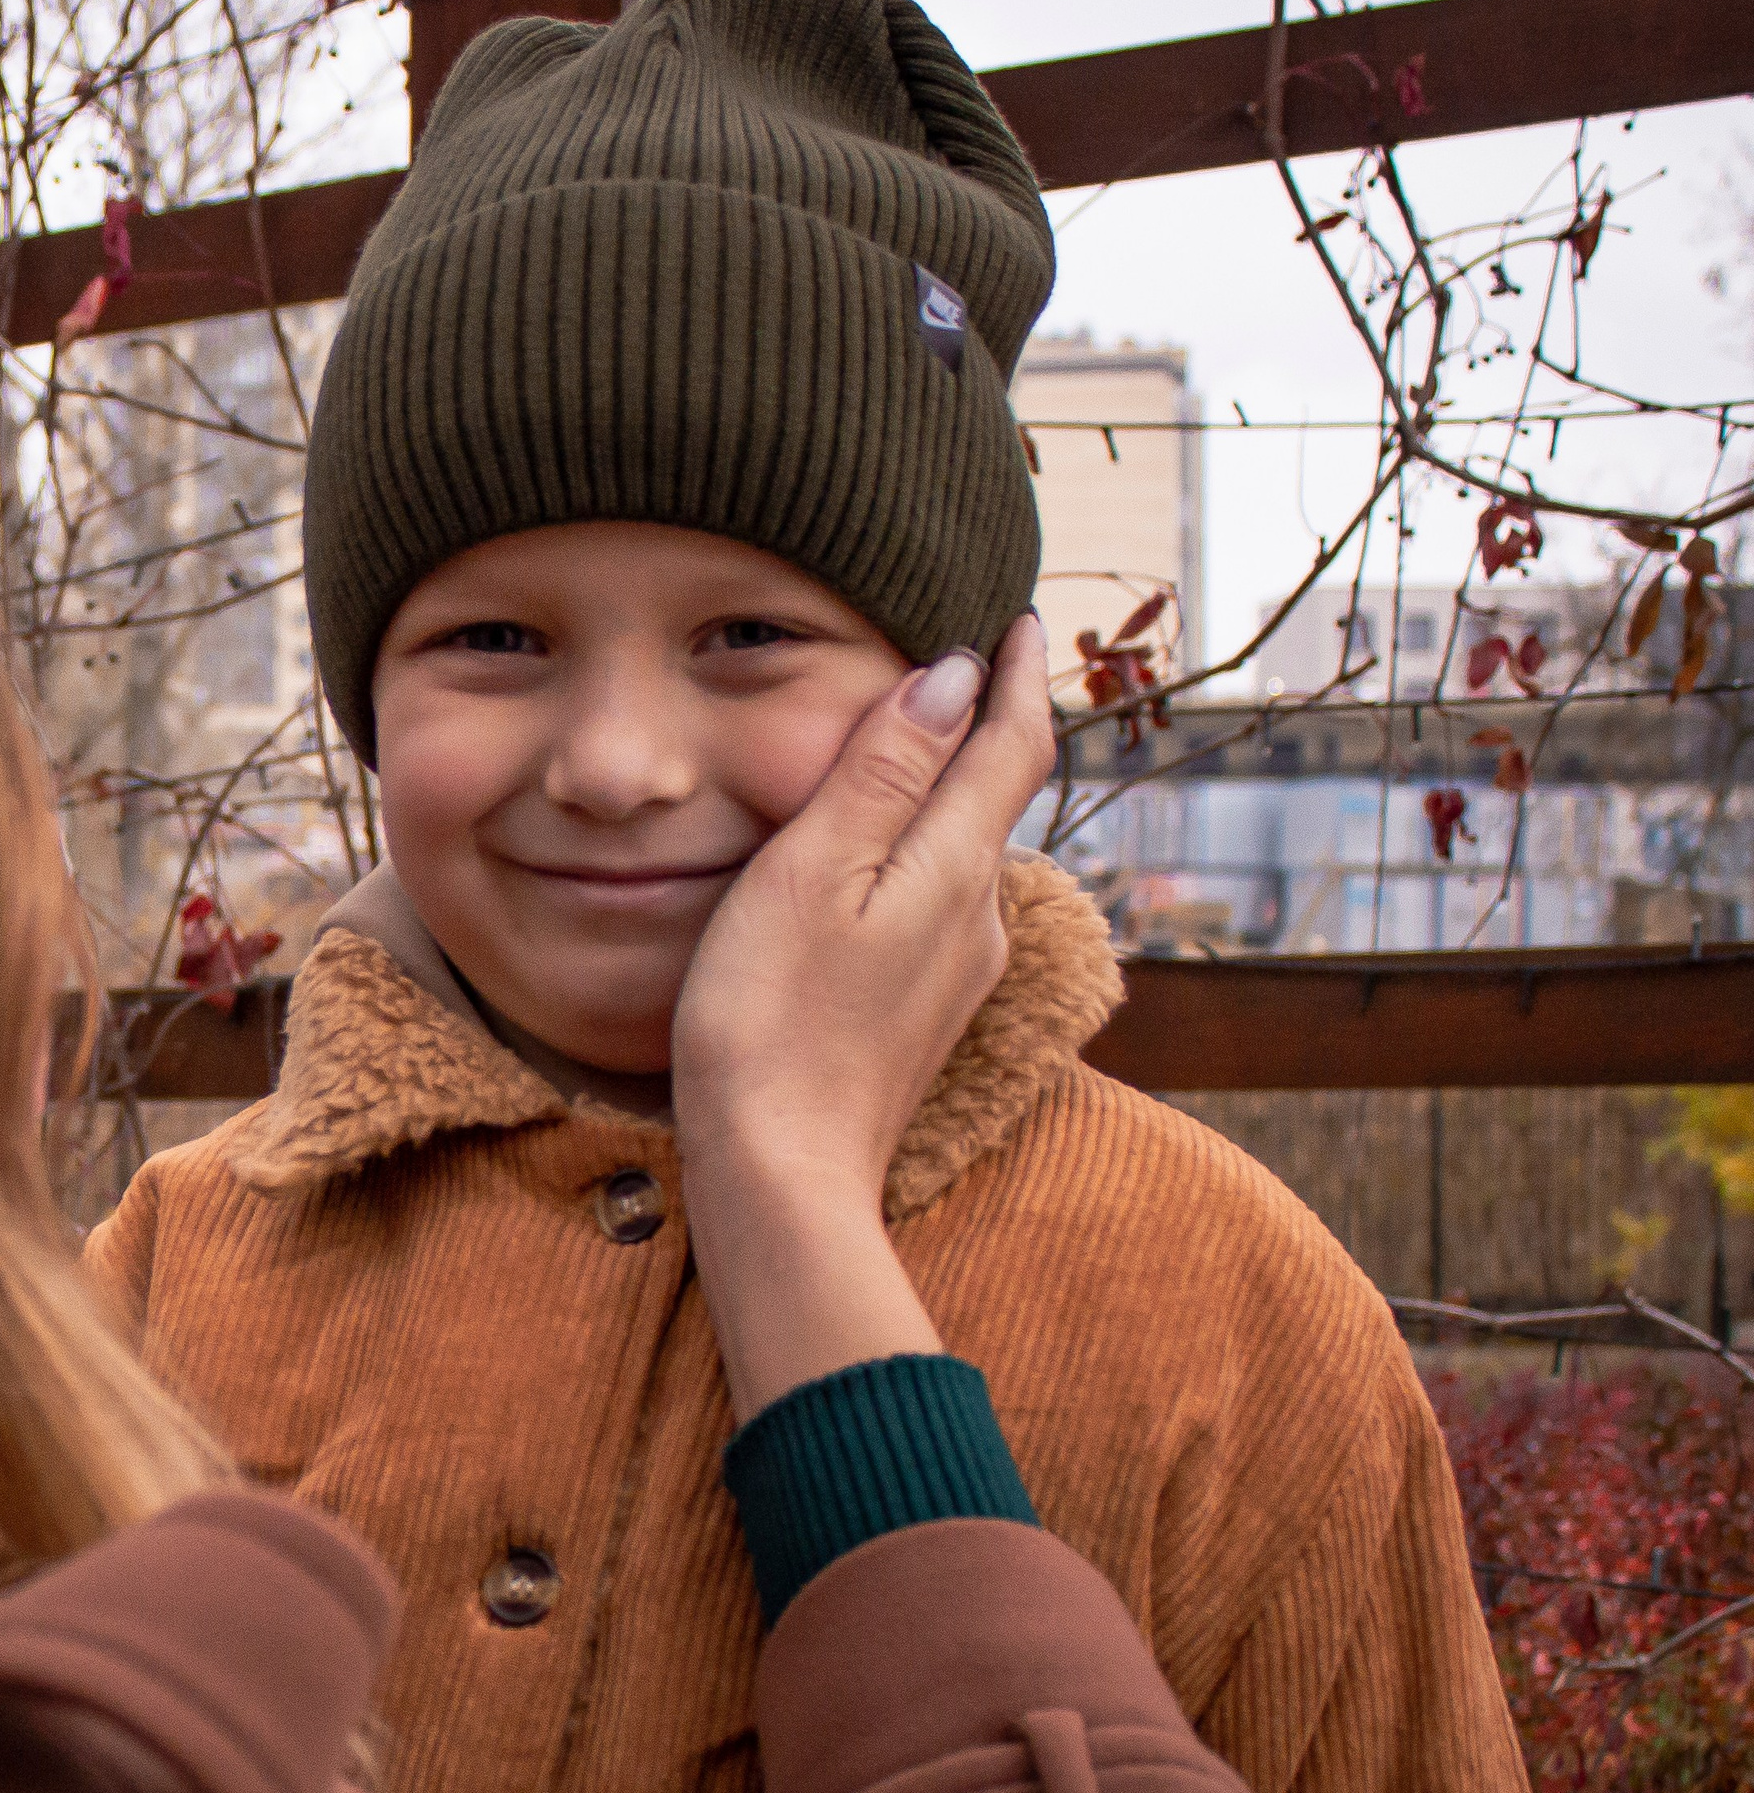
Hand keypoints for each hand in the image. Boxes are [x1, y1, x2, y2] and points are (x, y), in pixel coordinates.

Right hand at [671, 615, 1055, 1416]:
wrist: (780, 1176)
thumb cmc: (772, 1020)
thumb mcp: (812, 873)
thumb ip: (883, 773)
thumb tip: (954, 676)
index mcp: (956, 869)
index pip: (1013, 745)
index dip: (1020, 674)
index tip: (1018, 616)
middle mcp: (978, 918)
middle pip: (998, 797)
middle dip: (988, 724)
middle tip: (970, 658)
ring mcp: (953, 974)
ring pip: (966, 854)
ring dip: (953, 790)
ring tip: (922, 742)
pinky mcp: (919, 1015)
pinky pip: (937, 903)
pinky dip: (922, 852)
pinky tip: (881, 860)